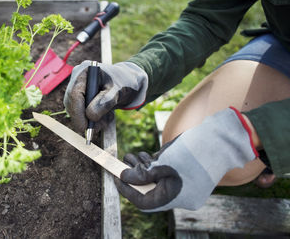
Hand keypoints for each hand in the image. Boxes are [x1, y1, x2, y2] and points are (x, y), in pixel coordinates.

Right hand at [63, 61, 147, 131]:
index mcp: (85, 71)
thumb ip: (105, 102)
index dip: (77, 111)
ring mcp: (77, 88)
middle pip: (71, 102)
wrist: (127, 82)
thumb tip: (90, 116)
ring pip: (75, 110)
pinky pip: (80, 112)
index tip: (84, 127)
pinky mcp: (80, 97)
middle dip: (83, 118)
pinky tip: (105, 118)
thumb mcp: (118, 91)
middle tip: (98, 128)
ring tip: (107, 120)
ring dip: (89, 120)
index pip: (74, 93)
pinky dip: (92, 119)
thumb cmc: (124, 82)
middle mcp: (77, 78)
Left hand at [114, 107, 258, 211]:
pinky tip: (144, 156)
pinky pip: (165, 176)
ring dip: (141, 170)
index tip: (117, 177)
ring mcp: (185, 185)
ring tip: (130, 156)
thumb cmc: (195, 150)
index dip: (128, 191)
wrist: (222, 138)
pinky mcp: (187, 175)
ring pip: (156, 182)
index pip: (145, 202)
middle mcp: (182, 196)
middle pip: (150, 192)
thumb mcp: (164, 162)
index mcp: (178, 199)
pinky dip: (153, 167)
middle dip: (134, 178)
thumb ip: (143, 173)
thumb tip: (124, 177)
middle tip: (121, 163)